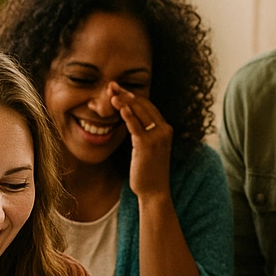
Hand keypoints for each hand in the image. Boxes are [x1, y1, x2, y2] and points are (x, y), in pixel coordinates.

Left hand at [109, 84, 172, 199]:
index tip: (118, 89)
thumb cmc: (148, 172)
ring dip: (124, 101)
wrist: (155, 191)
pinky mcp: (147, 145)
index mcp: (165, 129)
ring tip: (111, 93)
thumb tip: (130, 122)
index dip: (132, 95)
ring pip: (139, 112)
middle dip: (126, 94)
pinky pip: (136, 126)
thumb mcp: (148, 149)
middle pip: (143, 105)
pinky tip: (119, 107)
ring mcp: (157, 137)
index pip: (147, 106)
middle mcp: (164, 130)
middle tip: (111, 85)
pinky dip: (128, 115)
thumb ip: (143, 134)